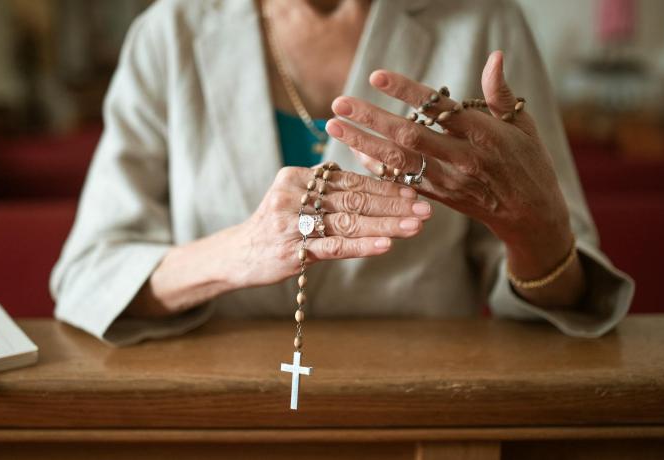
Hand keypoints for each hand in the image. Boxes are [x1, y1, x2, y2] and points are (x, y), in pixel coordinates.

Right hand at [230, 165, 431, 287]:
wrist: (238, 255)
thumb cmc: (276, 226)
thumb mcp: (295, 199)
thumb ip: (328, 191)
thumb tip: (378, 186)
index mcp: (296, 177)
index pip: (349, 180)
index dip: (383, 186)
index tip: (413, 192)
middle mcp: (292, 195)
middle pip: (353, 199)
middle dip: (393, 205)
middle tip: (425, 209)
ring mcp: (291, 224)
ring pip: (348, 222)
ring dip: (386, 224)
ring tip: (415, 226)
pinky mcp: (293, 251)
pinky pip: (334, 247)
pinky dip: (362, 246)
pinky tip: (386, 245)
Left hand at [325, 51, 572, 279]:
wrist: (531, 214)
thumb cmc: (529, 162)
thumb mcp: (523, 124)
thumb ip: (501, 93)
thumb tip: (494, 56)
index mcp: (484, 135)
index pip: (438, 108)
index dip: (406, 92)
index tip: (376, 76)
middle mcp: (462, 159)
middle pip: (409, 136)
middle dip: (371, 118)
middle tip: (339, 102)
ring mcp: (448, 181)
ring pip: (398, 161)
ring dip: (363, 143)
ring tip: (334, 125)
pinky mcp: (438, 198)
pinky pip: (401, 182)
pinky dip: (377, 169)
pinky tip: (355, 153)